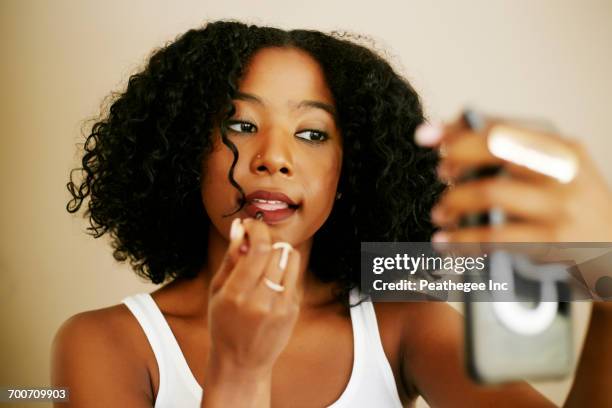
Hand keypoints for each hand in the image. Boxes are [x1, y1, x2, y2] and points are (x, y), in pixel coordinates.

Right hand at [206, 218, 301, 374]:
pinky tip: (271, 280)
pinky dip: (284, 269)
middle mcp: (261, 300)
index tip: (251, 225)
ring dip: (278, 252)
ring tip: (264, 262)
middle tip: (255, 243)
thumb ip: (230, 257)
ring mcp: (280, 306)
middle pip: (277, 249)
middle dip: (266, 239)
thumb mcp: (217, 290)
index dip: (257, 229)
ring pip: (290, 258)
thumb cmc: (224, 323)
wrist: (241, 361)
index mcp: (236, 294)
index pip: (258, 248)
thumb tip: (239, 226)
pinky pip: (294, 274)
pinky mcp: (293, 309)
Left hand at [415, 114, 611, 242]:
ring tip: (440, 212)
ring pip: (491, 193)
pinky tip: (446, 242)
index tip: (426, 135)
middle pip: (497, 151)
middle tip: (441, 174)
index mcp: (559, 146)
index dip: (459, 130)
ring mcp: (559, 205)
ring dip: (454, 201)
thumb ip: (513, 149)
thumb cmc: (574, 205)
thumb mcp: (556, 169)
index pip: (502, 127)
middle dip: (457, 158)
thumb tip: (455, 128)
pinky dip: (461, 240)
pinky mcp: (551, 241)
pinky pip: (494, 238)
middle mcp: (562, 170)